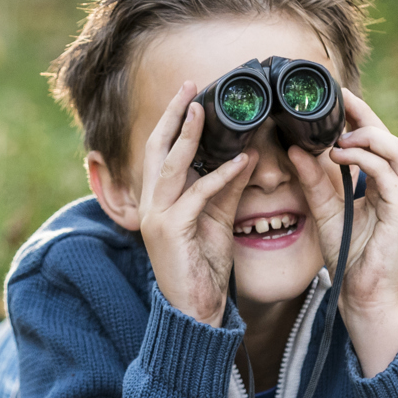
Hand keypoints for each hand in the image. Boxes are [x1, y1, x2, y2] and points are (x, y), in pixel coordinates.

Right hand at [137, 81, 254, 325]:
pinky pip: (197, 195)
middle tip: (188, 86)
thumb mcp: (217, 219)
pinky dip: (220, 176)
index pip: (159, 150)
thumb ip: (229, 187)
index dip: (171, 120)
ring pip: (170, 165)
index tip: (188, 93)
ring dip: (187, 135)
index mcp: (157, 199)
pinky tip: (240, 161)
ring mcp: (156, 217)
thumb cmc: (202, 266)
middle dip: (171, 115)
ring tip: (202, 110)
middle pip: (156, 148)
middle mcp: (149, 204)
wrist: (194, 310)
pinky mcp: (170, 231)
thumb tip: (248, 154)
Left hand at [287, 88, 397, 374]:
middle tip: (337, 101)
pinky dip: (366, 160)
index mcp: (388, 188)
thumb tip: (294, 149)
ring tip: (339, 133)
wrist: (364, 299)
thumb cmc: (350, 259)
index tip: (336, 98)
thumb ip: (314, 181)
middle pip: (394, 139)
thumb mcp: (326, 212)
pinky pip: (389, 175)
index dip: (361, 117)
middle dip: (366, 116)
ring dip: (369, 136)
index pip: (380, 142)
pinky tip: (342, 154)